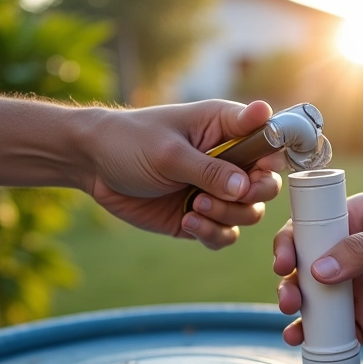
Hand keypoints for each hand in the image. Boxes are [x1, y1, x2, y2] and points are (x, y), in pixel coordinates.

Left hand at [88, 99, 285, 248]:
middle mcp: (227, 161)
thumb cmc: (129, 142)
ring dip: (226, 216)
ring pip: (248, 214)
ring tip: (194, 207)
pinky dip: (212, 233)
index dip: (270, 161)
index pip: (268, 143)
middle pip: (266, 186)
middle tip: (220, 196)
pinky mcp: (202, 215)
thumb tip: (248, 187)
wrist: (93, 166)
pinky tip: (188, 220)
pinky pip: (225, 234)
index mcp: (225, 129)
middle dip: (249, 197)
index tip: (252, 174)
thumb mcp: (170, 153)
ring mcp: (216, 190)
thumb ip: (211, 169)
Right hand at [274, 193, 362, 342]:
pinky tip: (306, 343)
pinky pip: (336, 332)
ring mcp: (358, 290)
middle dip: (289, 283)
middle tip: (291, 298)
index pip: (311, 228)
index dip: (291, 243)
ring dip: (298, 313)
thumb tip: (319, 270)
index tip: (285, 261)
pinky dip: (318, 339)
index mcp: (357, 220)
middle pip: (305, 268)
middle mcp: (350, 255)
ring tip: (294, 325)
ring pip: (315, 303)